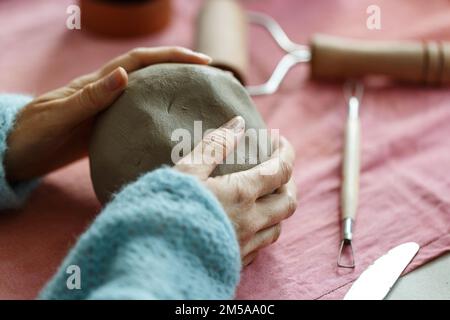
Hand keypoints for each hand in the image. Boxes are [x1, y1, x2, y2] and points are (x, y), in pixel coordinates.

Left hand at [5, 47, 211, 181]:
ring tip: (196, 100)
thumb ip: (90, 98)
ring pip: (145, 94)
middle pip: (149, 73)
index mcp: (96, 84)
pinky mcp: (106, 128)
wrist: (13, 154)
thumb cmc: (31, 136)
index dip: (171, 57)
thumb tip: (125, 76)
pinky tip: (168, 126)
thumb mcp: (58, 117)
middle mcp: (106, 93)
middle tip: (209, 78)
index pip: (140, 62)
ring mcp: (107, 110)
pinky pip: (137, 116)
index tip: (201, 61)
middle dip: (179, 69)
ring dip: (170, 91)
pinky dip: (156, 115)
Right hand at [175, 116, 296, 265]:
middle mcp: (250, 221)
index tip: (280, 141)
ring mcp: (244, 245)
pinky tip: (248, 225)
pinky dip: (262, 231)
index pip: (281, 170)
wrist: (155, 257)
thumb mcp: (187, 170)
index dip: (286, 153)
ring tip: (266, 197)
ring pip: (277, 227)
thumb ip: (215, 145)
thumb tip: (238, 124)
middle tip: (279, 169)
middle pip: (288, 202)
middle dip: (290, 183)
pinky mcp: (235, 263)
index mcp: (241, 194)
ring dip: (278, 209)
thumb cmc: (166, 209)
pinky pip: (260, 247)